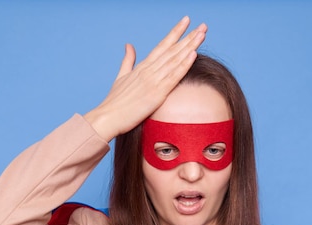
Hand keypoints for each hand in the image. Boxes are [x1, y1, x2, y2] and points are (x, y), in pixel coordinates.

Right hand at [84, 16, 206, 141]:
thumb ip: (128, 60)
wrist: (107, 117)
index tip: (187, 21)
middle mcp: (149, 70)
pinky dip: (184, 65)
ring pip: (175, 60)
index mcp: (142, 66)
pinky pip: (174, 77)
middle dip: (189, 37)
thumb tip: (129, 45)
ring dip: (190, 46)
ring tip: (202, 33)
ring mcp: (153, 80)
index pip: (162, 45)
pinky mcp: (157, 93)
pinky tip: (194, 54)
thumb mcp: (120, 77)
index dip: (176, 32)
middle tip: (204, 25)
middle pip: (173, 50)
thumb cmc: (114, 102)